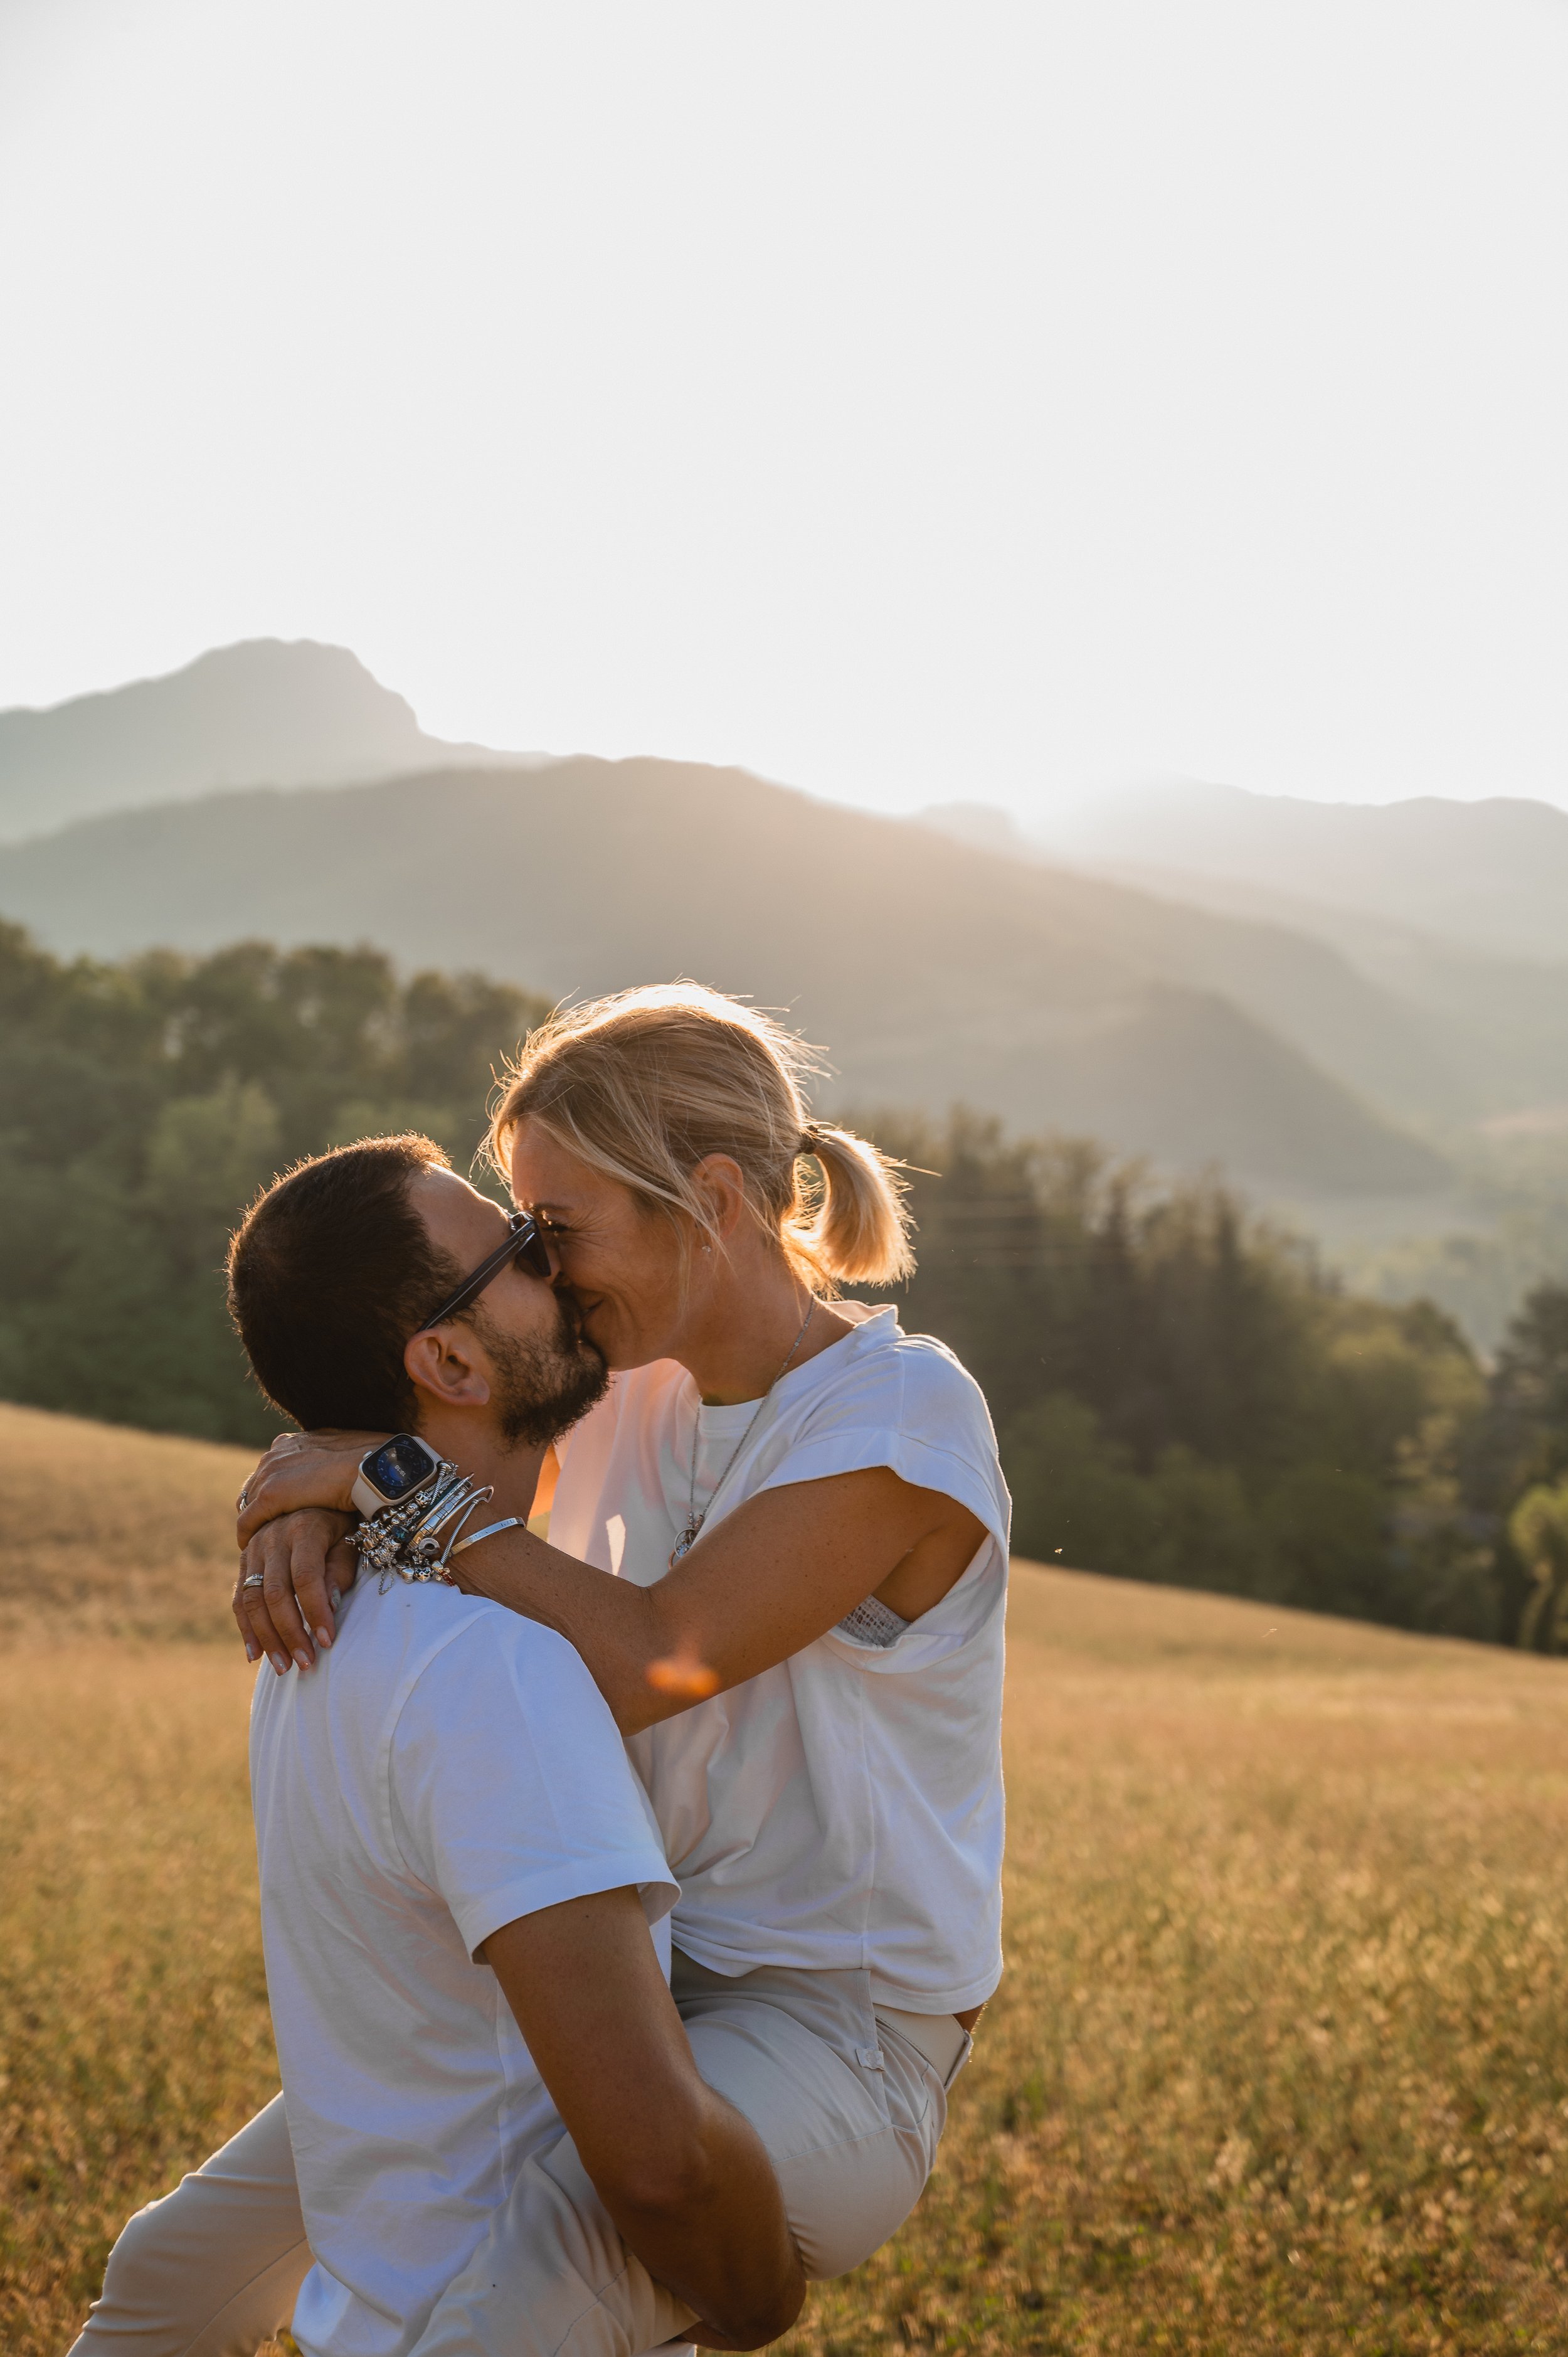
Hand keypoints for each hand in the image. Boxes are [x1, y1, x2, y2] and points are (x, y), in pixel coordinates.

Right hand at [234, 1508, 357, 1675]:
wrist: (310, 1496)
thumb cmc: (339, 1523)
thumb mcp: (349, 1538)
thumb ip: (340, 1569)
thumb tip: (328, 1607)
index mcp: (304, 1528)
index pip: (306, 1577)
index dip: (315, 1611)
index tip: (328, 1642)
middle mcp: (273, 1537)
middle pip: (275, 1593)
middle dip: (290, 1633)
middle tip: (306, 1664)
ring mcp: (254, 1549)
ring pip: (253, 1600)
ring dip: (267, 1638)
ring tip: (284, 1668)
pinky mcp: (244, 1561)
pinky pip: (239, 1599)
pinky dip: (246, 1629)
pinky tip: (255, 1655)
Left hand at [236, 1430, 379, 1545]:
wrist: (374, 1467)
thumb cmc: (369, 1464)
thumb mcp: (342, 1458)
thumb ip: (326, 1462)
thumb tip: (330, 1471)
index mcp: (292, 1442)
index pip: (268, 1470)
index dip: (268, 1493)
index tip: (274, 1512)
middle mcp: (276, 1453)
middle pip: (253, 1486)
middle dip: (256, 1508)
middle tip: (261, 1530)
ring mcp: (271, 1472)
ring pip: (247, 1503)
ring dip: (252, 1522)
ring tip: (257, 1541)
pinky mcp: (271, 1495)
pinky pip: (248, 1521)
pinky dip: (247, 1534)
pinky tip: (251, 1546)